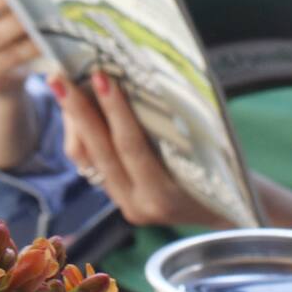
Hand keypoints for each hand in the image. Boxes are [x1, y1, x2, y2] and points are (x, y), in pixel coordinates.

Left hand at [51, 70, 227, 229]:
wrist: (232, 216)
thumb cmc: (229, 176)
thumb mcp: (212, 155)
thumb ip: (178, 130)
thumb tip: (146, 81)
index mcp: (164, 197)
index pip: (131, 147)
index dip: (114, 111)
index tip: (102, 76)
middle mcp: (138, 205)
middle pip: (99, 152)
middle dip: (77, 111)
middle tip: (59, 76)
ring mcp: (126, 204)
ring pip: (87, 160)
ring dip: (73, 120)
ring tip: (63, 85)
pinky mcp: (119, 198)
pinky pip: (90, 163)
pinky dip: (83, 133)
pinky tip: (78, 107)